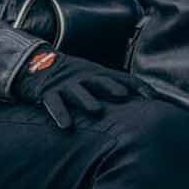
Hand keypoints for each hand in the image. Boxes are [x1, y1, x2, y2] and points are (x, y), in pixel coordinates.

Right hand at [13, 49, 150, 129]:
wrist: (35, 63)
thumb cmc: (73, 76)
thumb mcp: (94, 76)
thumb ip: (115, 86)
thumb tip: (147, 101)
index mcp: (98, 73)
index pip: (122, 77)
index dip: (137, 85)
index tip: (153, 98)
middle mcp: (83, 77)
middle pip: (99, 80)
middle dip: (111, 87)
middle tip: (123, 95)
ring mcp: (65, 85)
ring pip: (77, 91)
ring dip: (86, 99)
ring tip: (95, 110)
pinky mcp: (47, 93)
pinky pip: (53, 104)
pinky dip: (60, 114)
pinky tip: (66, 125)